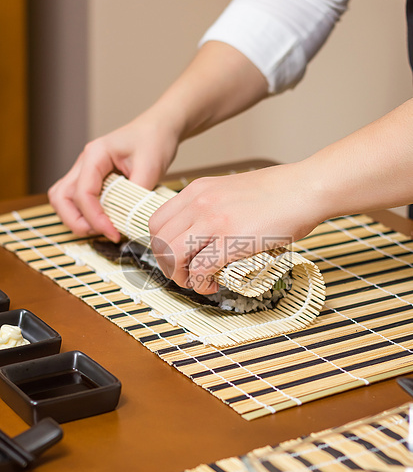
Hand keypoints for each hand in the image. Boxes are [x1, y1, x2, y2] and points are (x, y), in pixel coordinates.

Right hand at [48, 111, 178, 240]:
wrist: (158, 128)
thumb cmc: (153, 141)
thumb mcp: (150, 167)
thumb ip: (137, 194)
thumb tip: (129, 221)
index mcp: (95, 154)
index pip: (83, 192)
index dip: (95, 218)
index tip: (113, 233)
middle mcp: (84, 162)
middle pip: (61, 197)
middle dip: (76, 221)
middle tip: (101, 233)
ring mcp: (84, 170)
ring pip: (62, 198)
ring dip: (74, 218)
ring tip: (100, 229)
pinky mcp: (91, 179)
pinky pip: (74, 199)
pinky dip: (82, 214)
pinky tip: (102, 221)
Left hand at [148, 164, 322, 293]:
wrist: (305, 188)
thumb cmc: (278, 192)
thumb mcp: (232, 189)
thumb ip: (211, 206)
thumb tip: (202, 235)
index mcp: (197, 190)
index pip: (156, 221)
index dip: (161, 245)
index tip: (176, 257)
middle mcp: (199, 203)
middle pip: (159, 241)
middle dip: (167, 265)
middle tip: (185, 275)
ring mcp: (214, 220)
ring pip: (172, 255)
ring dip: (180, 276)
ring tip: (197, 281)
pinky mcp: (231, 240)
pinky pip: (199, 269)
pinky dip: (201, 283)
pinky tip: (213, 284)